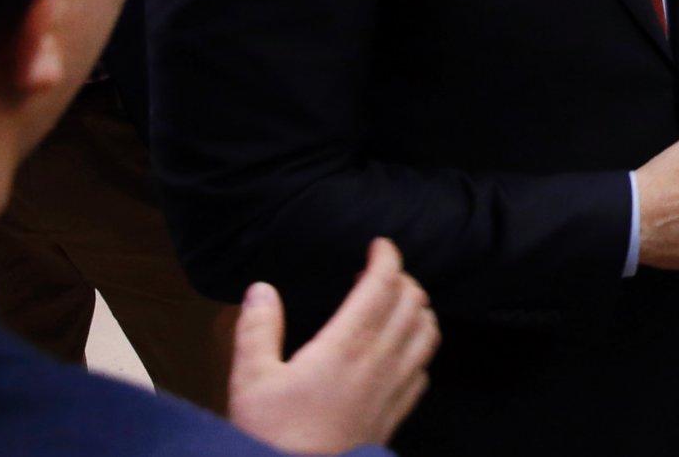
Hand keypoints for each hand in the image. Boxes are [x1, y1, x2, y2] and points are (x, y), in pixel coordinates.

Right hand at [227, 238, 437, 454]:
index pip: (383, 285)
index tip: (379, 245)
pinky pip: (424, 369)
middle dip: (403, 279)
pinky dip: (420, 347)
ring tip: (396, 305)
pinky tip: (401, 351)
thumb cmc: (271, 433)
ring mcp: (394, 388)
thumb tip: (262, 288)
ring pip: (428, 333)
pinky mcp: (397, 414)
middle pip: (413, 302)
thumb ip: (258, 330)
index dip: (387, 257)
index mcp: (346, 344)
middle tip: (379, 275)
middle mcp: (380, 360)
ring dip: (418, 310)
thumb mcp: (251, 379)